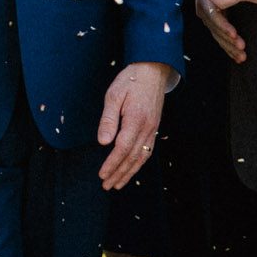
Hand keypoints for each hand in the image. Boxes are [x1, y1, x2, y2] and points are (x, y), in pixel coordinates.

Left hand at [96, 61, 171, 190]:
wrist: (153, 70)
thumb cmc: (130, 80)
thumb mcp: (113, 95)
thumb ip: (108, 119)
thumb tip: (103, 142)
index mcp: (135, 120)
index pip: (122, 148)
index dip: (112, 164)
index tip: (102, 175)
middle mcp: (147, 128)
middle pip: (132, 157)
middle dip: (119, 173)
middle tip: (107, 186)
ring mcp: (152, 129)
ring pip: (142, 157)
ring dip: (129, 172)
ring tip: (118, 184)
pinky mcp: (154, 128)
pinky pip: (148, 150)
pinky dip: (139, 164)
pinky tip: (131, 169)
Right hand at [194, 0, 247, 63]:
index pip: (213, 15)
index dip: (223, 25)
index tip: (234, 34)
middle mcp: (203, 12)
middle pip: (215, 30)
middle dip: (228, 41)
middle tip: (241, 48)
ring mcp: (207, 19)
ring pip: (217, 36)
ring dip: (229, 48)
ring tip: (242, 57)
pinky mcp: (213, 24)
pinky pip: (220, 37)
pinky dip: (228, 48)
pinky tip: (238, 57)